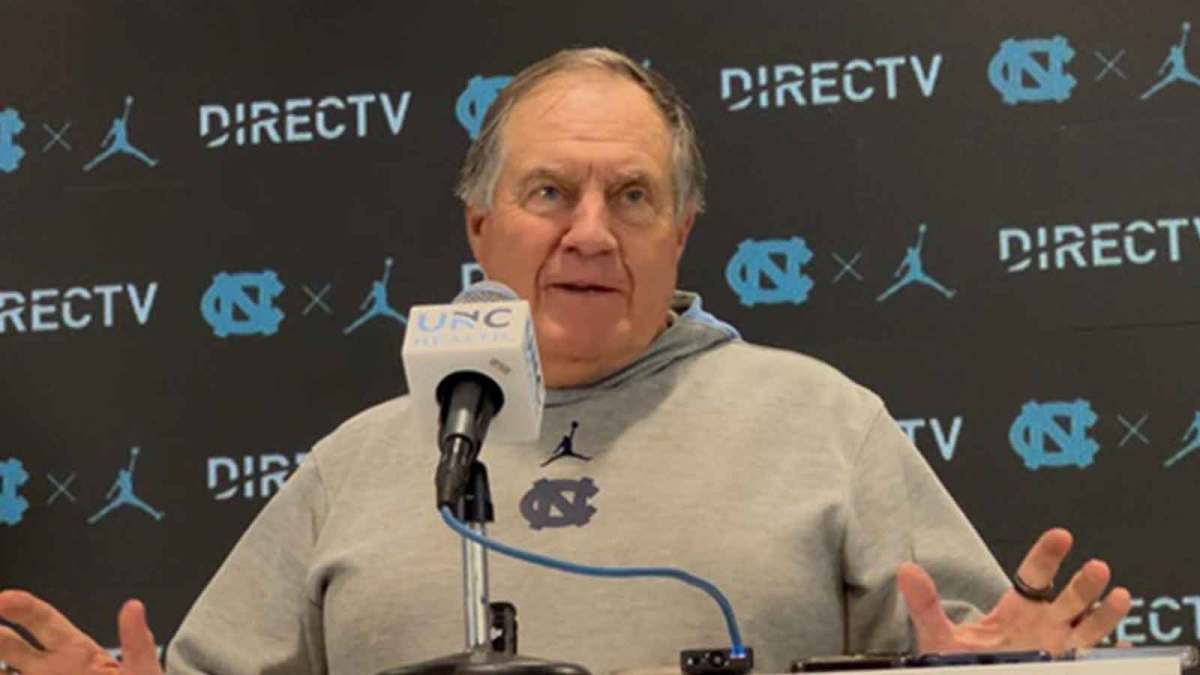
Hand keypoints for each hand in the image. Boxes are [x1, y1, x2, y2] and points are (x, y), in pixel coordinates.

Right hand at [0, 591, 160, 674]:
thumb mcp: (141, 667)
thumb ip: (136, 640)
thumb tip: (134, 606)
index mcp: (77, 649)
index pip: (43, 619)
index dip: (23, 607)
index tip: (4, 598)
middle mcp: (53, 669)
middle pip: (13, 647)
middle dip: (0, 638)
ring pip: (9, 674)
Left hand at [897, 528, 1131, 654]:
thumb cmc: (962, 661)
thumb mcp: (941, 635)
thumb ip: (925, 603)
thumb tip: (905, 570)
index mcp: (1018, 609)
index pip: (1035, 575)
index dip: (1048, 554)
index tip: (1061, 535)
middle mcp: (1045, 625)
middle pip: (1069, 598)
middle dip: (1084, 583)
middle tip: (1096, 567)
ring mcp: (1059, 648)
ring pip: (1089, 628)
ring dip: (1105, 613)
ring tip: (1119, 596)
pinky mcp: (1067, 666)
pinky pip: (1093, 659)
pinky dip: (1110, 653)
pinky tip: (1124, 646)